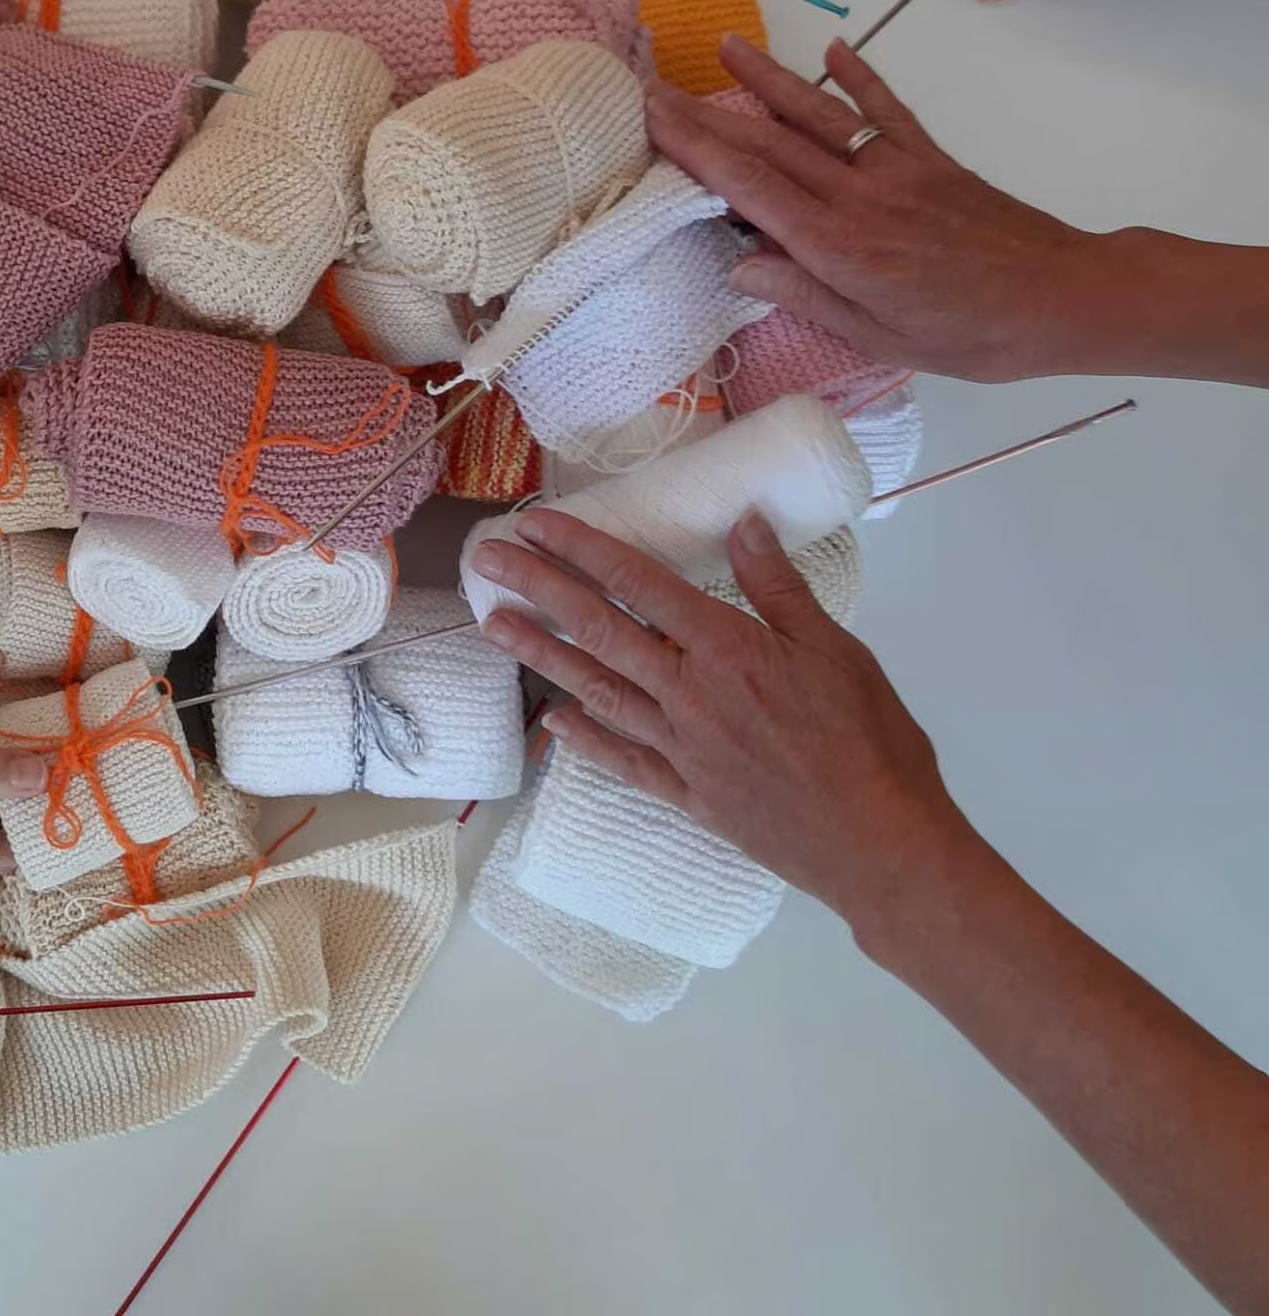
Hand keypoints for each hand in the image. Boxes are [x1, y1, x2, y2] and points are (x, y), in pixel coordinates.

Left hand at [470, 508, 975, 928]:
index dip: (585, 549)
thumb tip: (742, 522)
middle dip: (539, 589)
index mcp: (727, 649)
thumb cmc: (870, 741)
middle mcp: (689, 693)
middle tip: (487, 560)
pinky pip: (624, 760)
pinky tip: (551, 721)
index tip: (538, 524)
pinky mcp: (686, 794)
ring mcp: (680, 747)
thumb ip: (779, 587)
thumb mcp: (836, 649)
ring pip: (597, 689)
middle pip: (600, 630)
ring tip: (493, 625)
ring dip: (541, 655)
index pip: (641, 585)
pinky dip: (584, 739)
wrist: (880, 846)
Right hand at [645, 34, 1106, 381]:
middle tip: (656, 87)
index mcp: (838, 245)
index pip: (750, 186)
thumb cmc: (969, 335)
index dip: (696, 149)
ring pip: (818, 115)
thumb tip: (737, 266)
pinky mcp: (930, 157)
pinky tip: (832, 49)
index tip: (654, 118)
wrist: (1063, 299)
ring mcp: (896, 168)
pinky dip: (857, 75)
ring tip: (724, 46)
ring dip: (768, 79)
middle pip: (769, 144)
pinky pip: (885, 109)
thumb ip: (806, 296)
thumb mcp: (878, 338)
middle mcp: (858, 194)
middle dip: (708, 113)